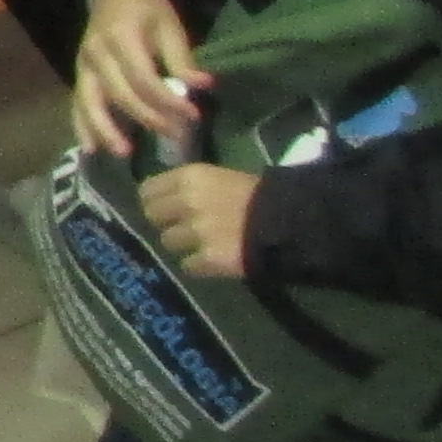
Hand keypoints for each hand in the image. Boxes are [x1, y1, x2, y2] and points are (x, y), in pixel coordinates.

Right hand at [73, 0, 205, 159]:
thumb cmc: (147, 9)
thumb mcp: (170, 26)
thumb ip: (182, 59)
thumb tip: (203, 86)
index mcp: (121, 36)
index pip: (144, 78)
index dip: (168, 99)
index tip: (192, 114)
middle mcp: (97, 53)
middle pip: (120, 94)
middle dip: (148, 118)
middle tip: (175, 136)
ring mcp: (83, 65)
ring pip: (91, 102)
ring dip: (106, 130)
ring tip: (124, 153)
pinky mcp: (78, 74)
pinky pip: (77, 104)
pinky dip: (82, 126)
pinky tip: (90, 148)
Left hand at [140, 164, 262, 276]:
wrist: (293, 222)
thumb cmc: (261, 195)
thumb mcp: (223, 178)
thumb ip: (192, 187)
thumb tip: (167, 198)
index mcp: (190, 177)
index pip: (148, 190)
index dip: (155, 201)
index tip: (164, 208)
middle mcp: (187, 202)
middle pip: (152, 216)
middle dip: (166, 222)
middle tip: (182, 227)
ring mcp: (197, 232)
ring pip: (168, 242)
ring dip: (183, 245)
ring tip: (204, 244)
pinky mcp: (208, 258)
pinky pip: (188, 265)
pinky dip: (199, 265)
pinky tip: (214, 259)